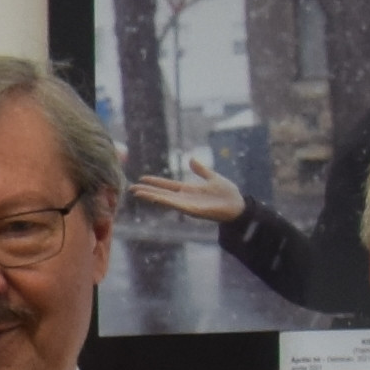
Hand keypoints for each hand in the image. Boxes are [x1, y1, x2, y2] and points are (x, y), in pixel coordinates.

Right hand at [128, 167, 246, 224]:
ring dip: (151, 196)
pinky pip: (174, 205)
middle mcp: (185, 198)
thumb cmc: (228, 193)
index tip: (142, 178)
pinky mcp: (191, 210)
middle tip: (131, 188)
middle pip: (161, 193)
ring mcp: (187, 204)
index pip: (168, 185)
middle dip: (147, 190)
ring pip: (164, 200)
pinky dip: (164, 201)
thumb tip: (191, 159)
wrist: (238, 205)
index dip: (155, 182)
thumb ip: (201, 170)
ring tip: (137, 193)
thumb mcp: (213, 177)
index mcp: (189, 190)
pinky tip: (154, 198)